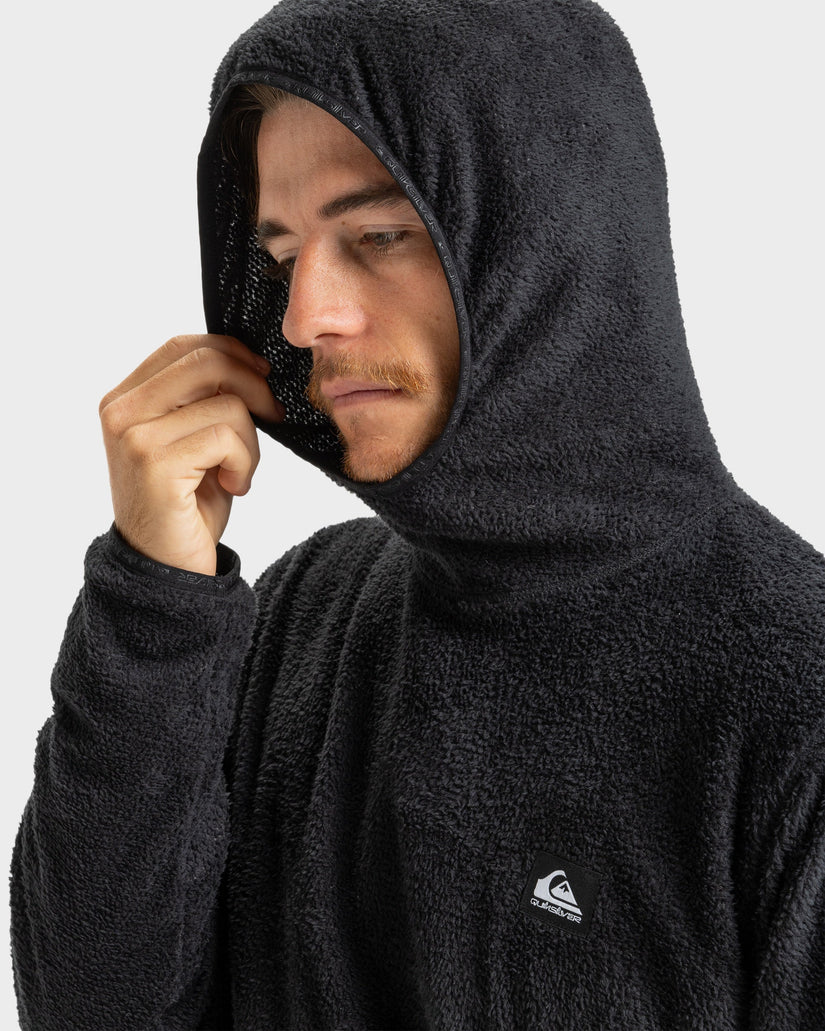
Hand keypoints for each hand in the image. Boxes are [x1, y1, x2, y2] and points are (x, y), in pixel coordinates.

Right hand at [99, 334, 284, 575]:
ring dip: (252, 440)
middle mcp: (120, 410)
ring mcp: (133, 435)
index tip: (263, 377)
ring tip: (239, 471)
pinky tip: (234, 486)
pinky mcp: (154, 463)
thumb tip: (252, 360)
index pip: (184, 346)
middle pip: (206, 361)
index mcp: (125, 398)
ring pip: (227, 403)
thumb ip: (206, 397)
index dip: (233, 352)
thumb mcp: (196, 438)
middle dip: (255, 385)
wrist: (168, 569)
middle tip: (273, 415)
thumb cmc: (189, 504)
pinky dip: (245, 463)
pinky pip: (227, 437)